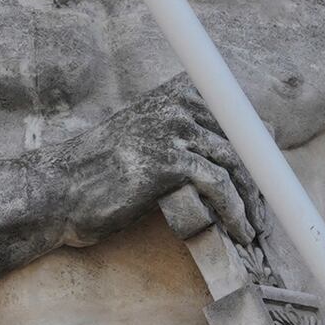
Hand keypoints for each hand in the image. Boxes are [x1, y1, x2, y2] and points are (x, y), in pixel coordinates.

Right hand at [58, 83, 261, 253]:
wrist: (57, 190)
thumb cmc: (102, 174)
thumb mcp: (149, 141)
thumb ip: (187, 139)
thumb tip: (239, 162)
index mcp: (177, 92)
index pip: (241, 120)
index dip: (259, 157)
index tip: (266, 190)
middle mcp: (177, 103)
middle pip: (244, 141)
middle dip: (261, 182)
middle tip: (267, 216)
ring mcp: (171, 129)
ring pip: (237, 164)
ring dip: (253, 203)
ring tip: (255, 231)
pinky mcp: (166, 160)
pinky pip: (219, 185)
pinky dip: (235, 212)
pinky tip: (239, 231)